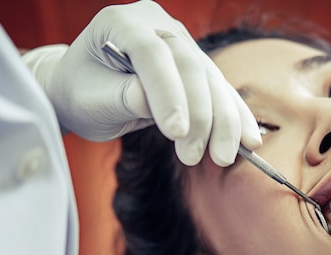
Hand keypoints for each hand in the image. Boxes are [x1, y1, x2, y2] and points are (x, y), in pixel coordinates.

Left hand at [22, 1, 260, 165]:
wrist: (84, 88)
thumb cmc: (81, 92)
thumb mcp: (90, 99)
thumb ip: (122, 97)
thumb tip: (156, 106)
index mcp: (122, 21)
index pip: (152, 54)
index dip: (168, 93)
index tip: (176, 133)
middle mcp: (157, 24)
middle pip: (190, 65)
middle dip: (201, 114)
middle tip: (199, 156)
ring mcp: (180, 40)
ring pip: (211, 79)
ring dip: (224, 120)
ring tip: (225, 156)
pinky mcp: (195, 63)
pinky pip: (219, 90)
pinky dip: (234, 117)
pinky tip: (249, 140)